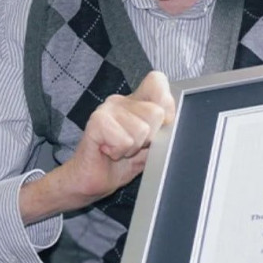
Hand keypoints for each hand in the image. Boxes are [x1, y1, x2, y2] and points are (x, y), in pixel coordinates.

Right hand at [20, 71, 174, 223]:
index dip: (166, 106)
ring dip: (133, 149)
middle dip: (149, 138)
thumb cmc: (118, 164)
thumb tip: (174, 123)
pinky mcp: (96, 122)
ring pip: (142, 129)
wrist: (89, 181)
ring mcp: (107, 109)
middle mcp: (120, 100)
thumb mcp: (149, 147)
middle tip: (132, 146)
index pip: (157, 81)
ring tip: (119, 150)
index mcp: (135, 102)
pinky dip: (119, 153)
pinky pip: (124, 140)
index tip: (157, 128)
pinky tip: (109, 152)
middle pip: (156, 112)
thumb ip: (162, 131)